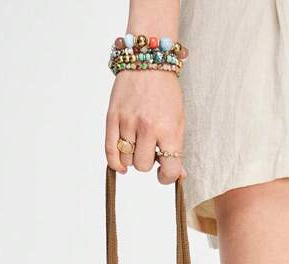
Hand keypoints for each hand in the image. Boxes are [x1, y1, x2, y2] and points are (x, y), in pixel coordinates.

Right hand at [105, 70, 185, 184]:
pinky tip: (121, 165)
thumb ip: (176, 148)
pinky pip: (110, 150)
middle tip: (150, 150)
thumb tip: (178, 175)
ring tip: (138, 145)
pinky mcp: (112, 117)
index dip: (167, 177)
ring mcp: (128, 122)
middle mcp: (147, 127)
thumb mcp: (179, 120)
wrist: (148, 62)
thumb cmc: (166, 92)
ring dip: (132, 157)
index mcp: (169, 129)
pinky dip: (115, 162)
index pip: (168, 169)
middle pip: (143, 166)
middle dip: (148, 162)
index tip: (165, 174)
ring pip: (127, 159)